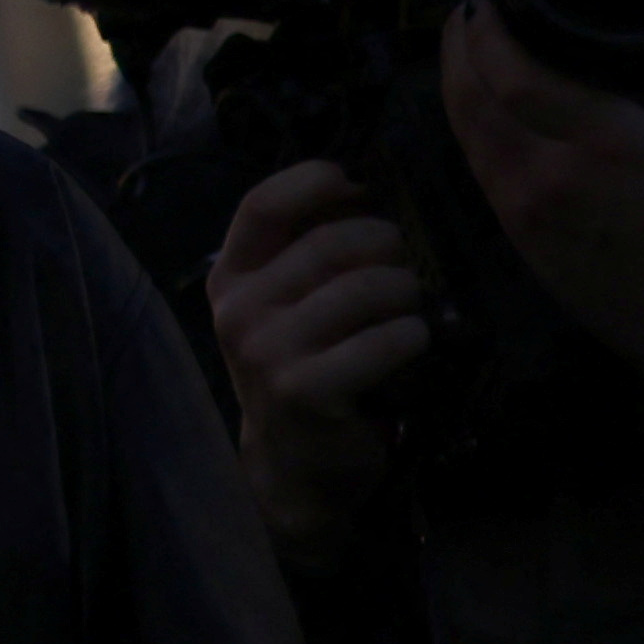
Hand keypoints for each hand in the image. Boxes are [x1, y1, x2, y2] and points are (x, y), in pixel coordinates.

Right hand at [206, 155, 429, 555]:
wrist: (293, 462)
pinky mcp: (305, 389)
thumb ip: (304, 253)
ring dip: (407, 293)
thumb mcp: (284, 306)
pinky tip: (412, 344)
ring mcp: (266, 351)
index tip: (356, 185)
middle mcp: (239, 309)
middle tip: (403, 265)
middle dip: (387, 245)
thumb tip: (364, 189)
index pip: (261, 204)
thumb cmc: (301, 367)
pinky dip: (412, 336)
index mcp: (230, 277)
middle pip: (332, 242)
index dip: (313, 181)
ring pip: (366, 289)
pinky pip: (384, 341)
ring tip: (410, 308)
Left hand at [438, 7, 643, 393]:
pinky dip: (462, 108)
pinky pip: (469, 148)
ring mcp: (521, 201)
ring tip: (463, 34)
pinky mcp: (503, 219)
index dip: (485, 35)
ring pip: (461, 121)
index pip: (519, 81)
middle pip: (475, 94)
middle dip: (460, 43)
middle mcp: (556, 175)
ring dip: (453, 72)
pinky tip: (466, 83)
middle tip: (468, 5)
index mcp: (614, 147)